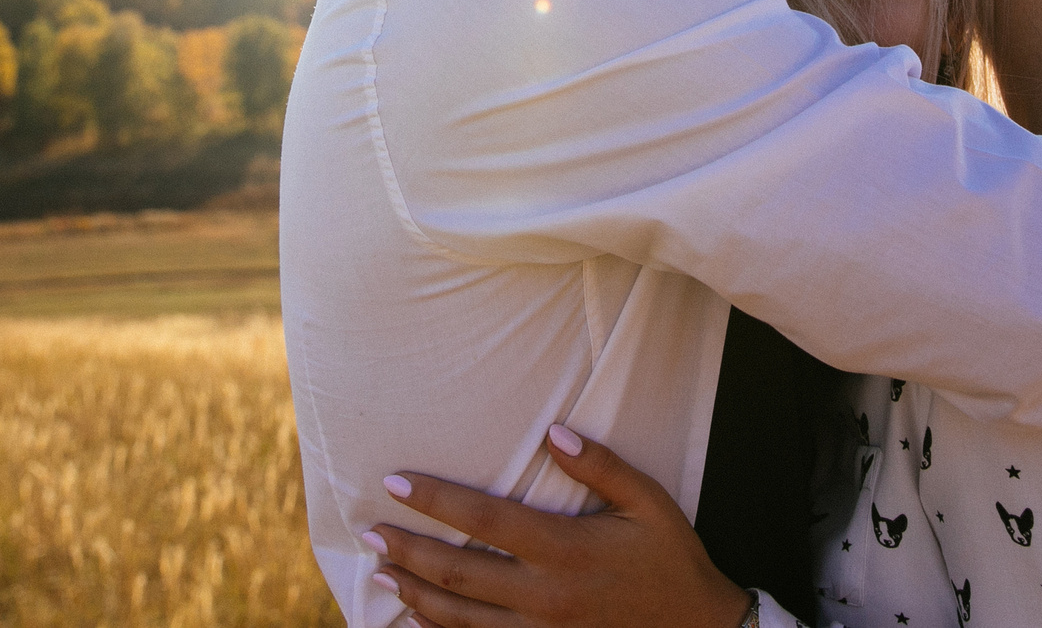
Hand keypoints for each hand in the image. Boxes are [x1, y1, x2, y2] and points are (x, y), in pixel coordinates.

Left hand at [364, 424, 751, 627]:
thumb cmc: (672, 560)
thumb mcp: (649, 503)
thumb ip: (602, 466)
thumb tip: (554, 431)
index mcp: (566, 550)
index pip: (485, 521)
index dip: (436, 501)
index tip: (396, 482)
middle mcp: (545, 595)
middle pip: (458, 574)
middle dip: (407, 551)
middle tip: (369, 532)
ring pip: (459, 618)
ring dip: (414, 594)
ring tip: (380, 572)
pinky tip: (417, 619)